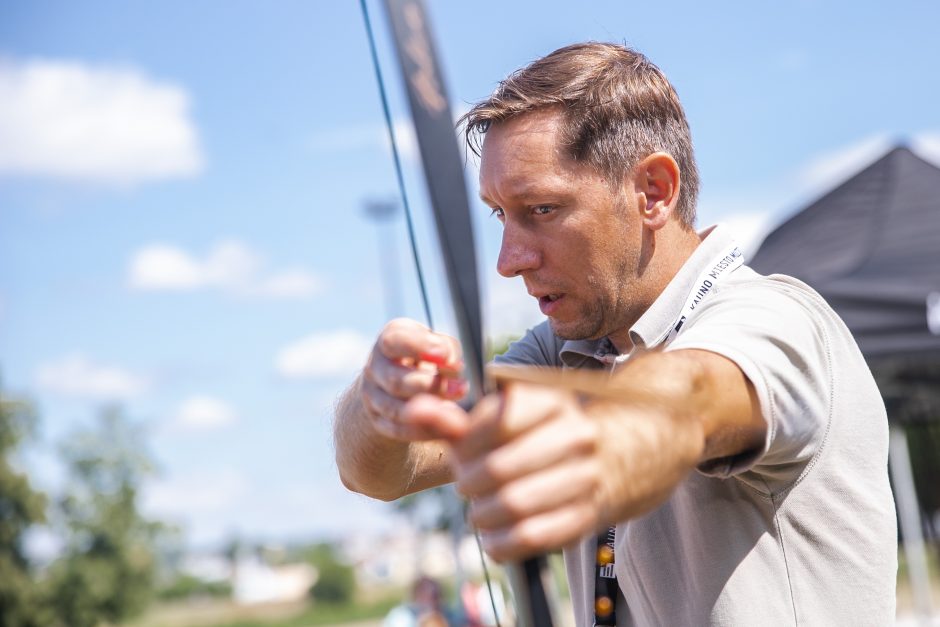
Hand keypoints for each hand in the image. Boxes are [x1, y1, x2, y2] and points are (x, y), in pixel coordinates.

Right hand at [361, 318, 470, 441]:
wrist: (398, 381)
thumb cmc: (424, 356)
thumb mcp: (434, 343)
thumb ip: (446, 348)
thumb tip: (452, 363)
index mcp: (387, 342)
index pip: (393, 341)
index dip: (419, 347)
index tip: (445, 355)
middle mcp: (375, 368)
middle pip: (395, 380)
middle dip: (430, 386)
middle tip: (460, 387)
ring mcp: (373, 397)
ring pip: (395, 409)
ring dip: (428, 411)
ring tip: (455, 411)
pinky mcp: (379, 422)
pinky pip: (399, 430)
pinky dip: (424, 431)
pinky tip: (446, 428)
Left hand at [451, 379, 703, 561]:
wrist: (629, 451)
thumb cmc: (550, 434)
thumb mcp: (510, 418)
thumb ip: (458, 419)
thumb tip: (413, 411)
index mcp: (552, 401)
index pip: (494, 420)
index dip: (464, 443)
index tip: (458, 453)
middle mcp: (575, 434)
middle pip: (498, 469)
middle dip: (469, 483)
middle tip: (465, 486)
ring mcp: (588, 475)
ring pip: (514, 505)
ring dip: (483, 516)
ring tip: (479, 512)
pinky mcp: (591, 514)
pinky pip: (535, 537)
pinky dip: (503, 543)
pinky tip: (494, 538)